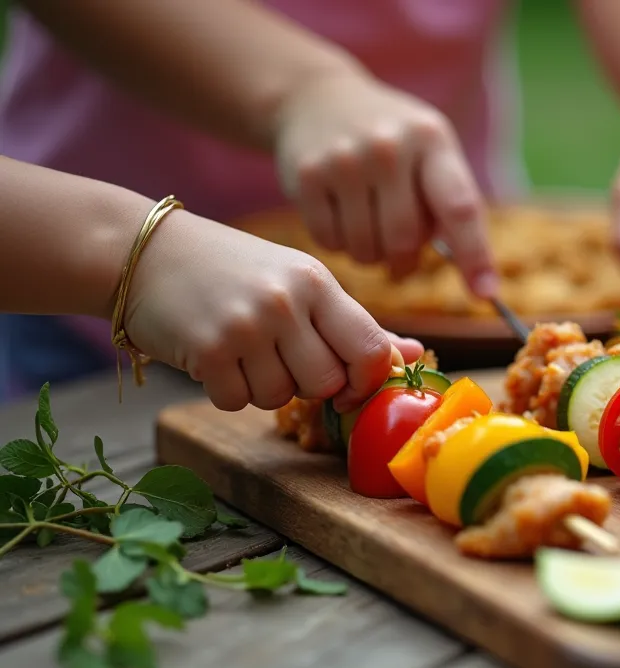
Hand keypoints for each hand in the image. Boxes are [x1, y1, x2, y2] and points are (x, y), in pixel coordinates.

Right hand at [122, 212, 424, 412]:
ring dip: (265, 386)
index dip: (367, 379)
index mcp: (318, 283)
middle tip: (283, 356)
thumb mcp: (301, 282)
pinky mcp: (207, 351)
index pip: (370, 350)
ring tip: (246, 350)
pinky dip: (228, 390)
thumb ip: (354, 323)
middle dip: (310, 383)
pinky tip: (217, 357)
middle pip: (326, 382)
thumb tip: (412, 354)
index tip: (351, 382)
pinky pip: (237, 401)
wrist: (145, 252)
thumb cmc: (236, 270)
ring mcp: (246, 326)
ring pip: (282, 397)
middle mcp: (285, 302)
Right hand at [273, 73, 496, 296]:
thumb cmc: (392, 141)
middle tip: (402, 258)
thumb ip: (450, 202)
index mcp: (431, 140)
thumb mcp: (430, 150)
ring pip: (367, 248)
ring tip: (370, 228)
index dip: (475, 255)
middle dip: (406, 260)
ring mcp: (344, 160)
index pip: (459, 206)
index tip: (485, 293)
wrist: (316, 98)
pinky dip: (339, 244)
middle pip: (405, 239)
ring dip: (372, 255)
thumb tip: (473, 274)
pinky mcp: (307, 176)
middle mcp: (389, 146)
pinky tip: (342, 217)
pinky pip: (330, 242)